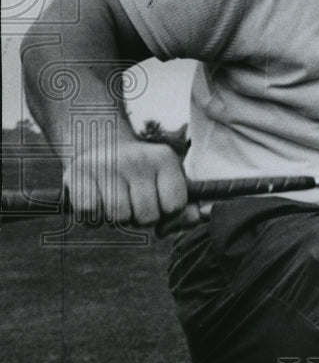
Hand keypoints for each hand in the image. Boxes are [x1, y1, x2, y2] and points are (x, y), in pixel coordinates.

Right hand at [63, 137, 200, 232]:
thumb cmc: (139, 175)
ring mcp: (106, 164)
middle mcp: (137, 158)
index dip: (166, 212)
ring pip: (119, 217)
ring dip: (115, 219)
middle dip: (139, 218)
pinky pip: (91, 215)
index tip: (157, 200)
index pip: (175, 206)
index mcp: (164, 158)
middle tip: (131, 201)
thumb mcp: (166, 183)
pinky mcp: (77, 173)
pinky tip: (96, 200)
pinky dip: (92, 218)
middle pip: (147, 216)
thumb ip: (183, 207)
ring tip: (114, 200)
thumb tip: (196, 218)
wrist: (97, 144)